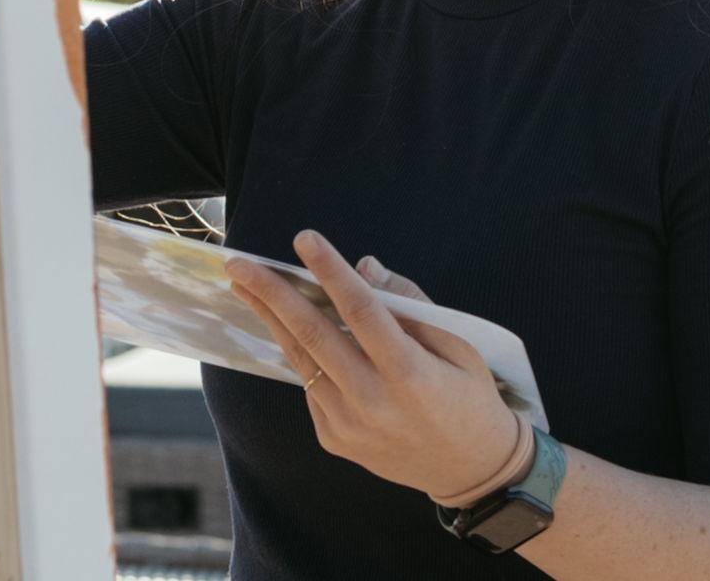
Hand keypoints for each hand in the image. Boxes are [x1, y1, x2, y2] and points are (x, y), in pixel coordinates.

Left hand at [226, 229, 523, 502]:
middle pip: (313, 335)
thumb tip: (364, 267)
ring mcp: (348, 424)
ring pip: (302, 360)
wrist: (469, 470)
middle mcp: (373, 400)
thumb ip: (411, 305)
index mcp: (410, 372)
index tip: (304, 239)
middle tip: (239, 263)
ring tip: (244, 286)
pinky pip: (311, 387)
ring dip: (270, 319)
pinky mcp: (334, 439)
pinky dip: (304, 356)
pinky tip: (295, 333)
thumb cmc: (469, 397)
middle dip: (272, 294)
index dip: (331, 271)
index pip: (361, 311)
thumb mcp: (459, 345)